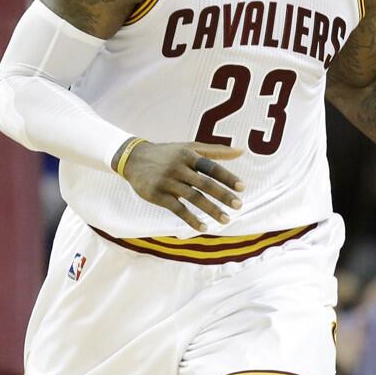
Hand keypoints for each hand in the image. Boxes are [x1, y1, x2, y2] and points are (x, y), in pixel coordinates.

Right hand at [120, 141, 244, 231]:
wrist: (134, 159)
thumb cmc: (168, 153)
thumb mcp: (189, 148)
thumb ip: (216, 151)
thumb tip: (242, 151)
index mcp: (188, 155)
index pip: (211, 167)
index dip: (227, 177)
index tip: (242, 187)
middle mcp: (178, 167)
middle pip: (204, 183)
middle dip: (222, 195)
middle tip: (238, 205)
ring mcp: (167, 182)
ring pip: (193, 197)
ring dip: (211, 209)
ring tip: (226, 219)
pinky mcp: (158, 195)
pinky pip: (178, 209)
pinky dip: (191, 219)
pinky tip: (204, 227)